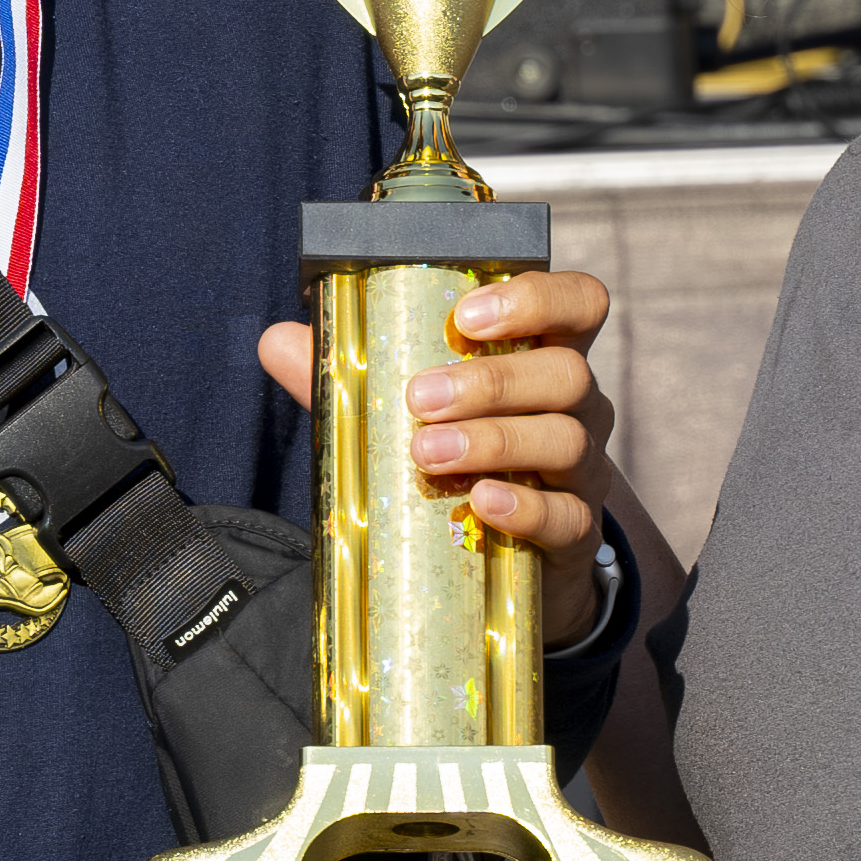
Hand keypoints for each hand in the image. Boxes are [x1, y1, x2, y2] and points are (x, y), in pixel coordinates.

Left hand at [256, 268, 623, 641]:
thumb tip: (278, 341)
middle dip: (492, 380)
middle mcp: (576, 407)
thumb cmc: (461, 460)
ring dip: (494, 440)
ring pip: (567, 439)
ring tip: (427, 454)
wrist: (503, 563)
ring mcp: (582, 471)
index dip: (535, 298)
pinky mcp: (577, 532)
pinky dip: (525, 507)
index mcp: (542, 357)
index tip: (467, 315)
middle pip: (568, 373)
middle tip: (419, 398)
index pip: (576, 303)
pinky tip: (482, 503)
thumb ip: (352, 376)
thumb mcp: (411, 412)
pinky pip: (567, 516)